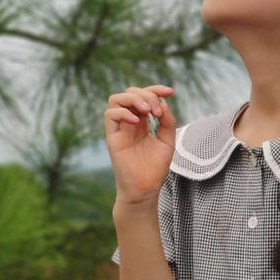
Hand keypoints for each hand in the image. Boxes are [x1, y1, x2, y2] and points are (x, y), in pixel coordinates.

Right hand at [104, 84, 177, 205]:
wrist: (146, 189)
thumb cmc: (155, 168)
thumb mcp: (168, 141)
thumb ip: (167, 121)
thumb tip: (163, 102)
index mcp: (143, 121)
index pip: (144, 95)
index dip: (156, 89)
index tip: (170, 92)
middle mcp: (130, 122)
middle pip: (130, 92)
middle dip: (147, 94)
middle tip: (158, 111)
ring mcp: (120, 129)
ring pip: (115, 99)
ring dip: (134, 98)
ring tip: (148, 111)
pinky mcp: (112, 138)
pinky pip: (109, 115)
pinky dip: (124, 112)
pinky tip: (138, 121)